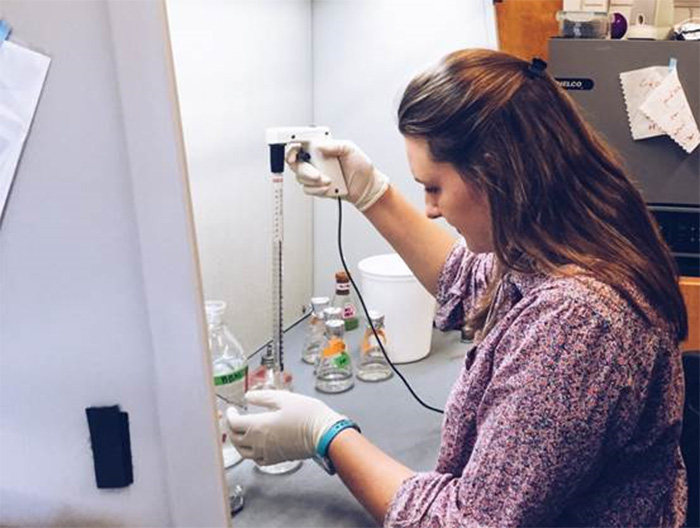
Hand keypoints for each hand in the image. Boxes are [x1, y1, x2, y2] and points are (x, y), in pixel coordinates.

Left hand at [226, 390, 345, 465]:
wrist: (324, 434)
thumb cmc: (307, 415)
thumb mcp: (284, 398)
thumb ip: (263, 397)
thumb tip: (248, 396)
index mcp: (259, 426)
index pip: (234, 424)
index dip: (229, 416)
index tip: (231, 410)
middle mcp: (260, 443)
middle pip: (235, 439)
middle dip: (231, 429)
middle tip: (233, 420)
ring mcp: (268, 453)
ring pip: (244, 452)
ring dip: (238, 442)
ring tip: (241, 433)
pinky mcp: (277, 459)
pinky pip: (257, 460)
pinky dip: (251, 453)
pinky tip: (256, 447)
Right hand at [286, 140, 389, 211]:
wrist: (366, 188)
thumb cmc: (360, 167)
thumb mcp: (350, 149)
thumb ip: (334, 145)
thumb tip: (319, 145)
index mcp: (321, 147)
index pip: (299, 143)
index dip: (291, 147)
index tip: (294, 152)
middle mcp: (315, 160)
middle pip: (295, 163)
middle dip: (305, 171)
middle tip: (317, 174)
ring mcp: (314, 174)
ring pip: (300, 178)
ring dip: (314, 182)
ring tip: (329, 181)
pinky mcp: (316, 187)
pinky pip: (308, 189)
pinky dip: (317, 190)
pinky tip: (328, 187)